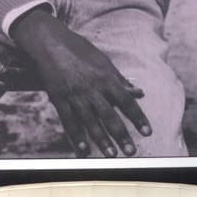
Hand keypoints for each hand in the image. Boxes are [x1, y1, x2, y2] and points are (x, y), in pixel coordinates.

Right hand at [11, 8, 150, 156]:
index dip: (138, 117)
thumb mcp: (103, 62)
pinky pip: (69, 122)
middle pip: (109, 116)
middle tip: (131, 152)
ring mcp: (75, 96)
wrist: (48, 42)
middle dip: (121, 135)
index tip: (147, 132)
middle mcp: (92, 89)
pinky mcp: (59, 100)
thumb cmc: (80, 51)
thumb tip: (139, 93)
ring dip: (102, 140)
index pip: (126, 101)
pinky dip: (76, 137)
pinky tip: (83, 150)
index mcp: (106, 79)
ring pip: (90, 122)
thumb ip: (120, 81)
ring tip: (111, 154)